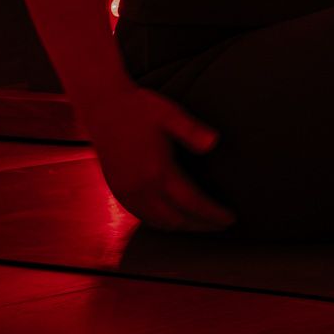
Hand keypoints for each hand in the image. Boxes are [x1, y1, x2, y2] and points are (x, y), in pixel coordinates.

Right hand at [81, 86, 232, 232]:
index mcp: (157, 171)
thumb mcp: (170, 113)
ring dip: (182, 227)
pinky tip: (173, 218)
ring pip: (158, 222)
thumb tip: (214, 143)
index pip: (192, 203)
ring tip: (203, 224)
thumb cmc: (140, 108)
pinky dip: (161, 223)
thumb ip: (192, 130)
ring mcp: (126, 192)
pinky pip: (142, 217)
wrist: (102, 106)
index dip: (213, 215)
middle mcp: (140, 188)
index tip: (231, 219)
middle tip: (222, 225)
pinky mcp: (117, 190)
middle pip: (177, 220)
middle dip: (201, 225)